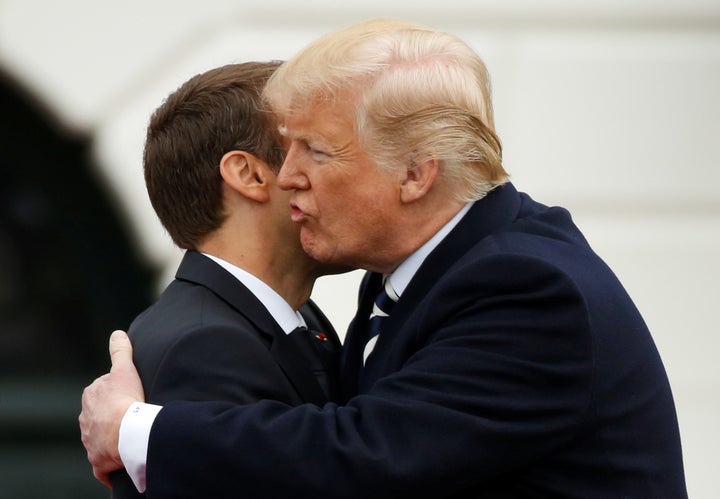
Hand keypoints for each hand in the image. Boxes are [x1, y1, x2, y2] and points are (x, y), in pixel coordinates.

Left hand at [79, 330, 144, 486]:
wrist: (126, 431)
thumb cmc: (126, 399)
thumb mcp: (125, 369)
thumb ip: (120, 351)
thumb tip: (117, 333)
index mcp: (90, 396)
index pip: (104, 391)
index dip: (119, 392)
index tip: (132, 394)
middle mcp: (85, 418)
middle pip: (100, 414)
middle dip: (112, 415)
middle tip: (133, 414)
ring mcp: (90, 440)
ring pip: (100, 437)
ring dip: (111, 437)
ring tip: (130, 436)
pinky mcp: (97, 460)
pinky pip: (102, 463)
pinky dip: (108, 464)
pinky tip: (118, 462)